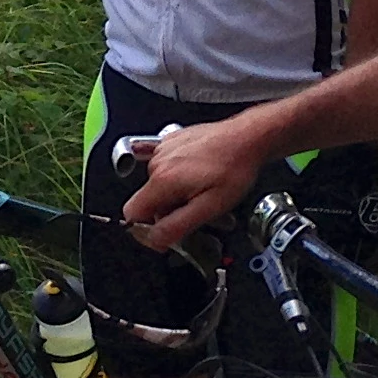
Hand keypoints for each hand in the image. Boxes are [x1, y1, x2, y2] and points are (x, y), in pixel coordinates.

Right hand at [120, 110, 286, 251]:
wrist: (246, 138)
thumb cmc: (234, 169)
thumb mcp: (210, 208)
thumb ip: (177, 226)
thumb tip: (155, 239)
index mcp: (163, 181)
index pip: (131, 214)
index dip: (146, 230)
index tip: (165, 233)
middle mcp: (157, 164)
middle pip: (148, 202)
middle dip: (168, 213)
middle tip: (197, 212)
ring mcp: (162, 151)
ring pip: (158, 187)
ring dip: (176, 196)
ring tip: (202, 192)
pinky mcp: (170, 143)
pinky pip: (164, 170)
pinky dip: (177, 178)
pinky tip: (198, 176)